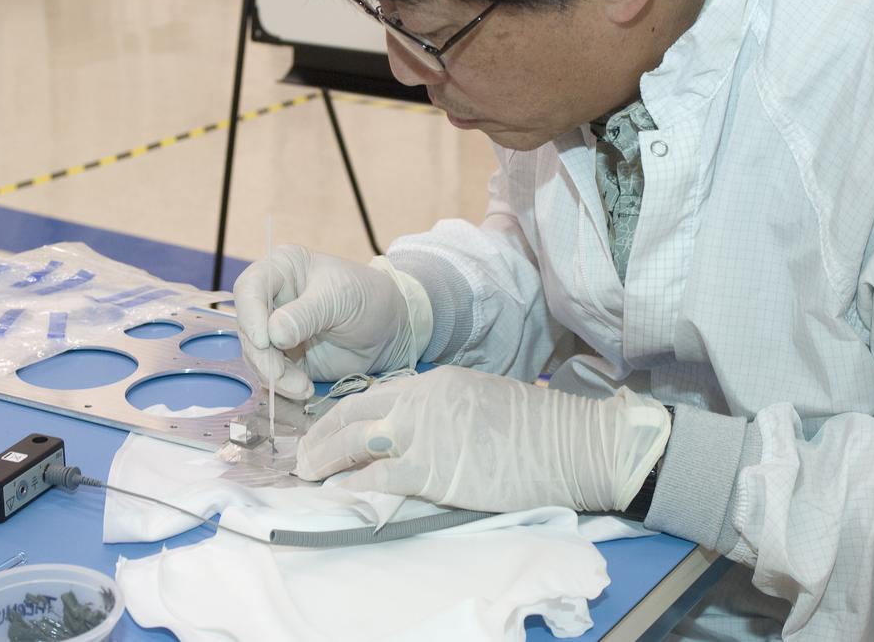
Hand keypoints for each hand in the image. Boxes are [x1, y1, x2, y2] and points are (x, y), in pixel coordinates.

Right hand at [233, 246, 425, 400]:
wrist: (392, 329)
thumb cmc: (367, 297)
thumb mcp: (339, 298)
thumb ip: (305, 314)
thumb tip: (273, 335)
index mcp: (282, 270)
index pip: (249, 288)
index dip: (250, 314)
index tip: (264, 340)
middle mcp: (272, 299)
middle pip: (247, 327)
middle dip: (262, 355)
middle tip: (281, 375)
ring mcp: (276, 331)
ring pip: (255, 355)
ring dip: (273, 375)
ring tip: (301, 387)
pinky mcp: (286, 358)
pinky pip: (272, 374)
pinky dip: (283, 386)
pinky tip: (303, 389)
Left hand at [295, 366, 670, 512]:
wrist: (570, 443)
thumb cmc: (536, 427)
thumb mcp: (480, 398)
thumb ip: (443, 408)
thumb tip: (417, 429)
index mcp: (435, 381)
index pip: (375, 395)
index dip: (343, 414)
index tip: (327, 428)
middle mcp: (421, 400)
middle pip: (354, 413)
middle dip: (322, 434)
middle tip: (303, 454)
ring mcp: (424, 433)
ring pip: (357, 441)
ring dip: (327, 458)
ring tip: (308, 472)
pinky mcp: (433, 468)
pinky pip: (379, 476)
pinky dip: (353, 483)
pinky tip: (337, 491)